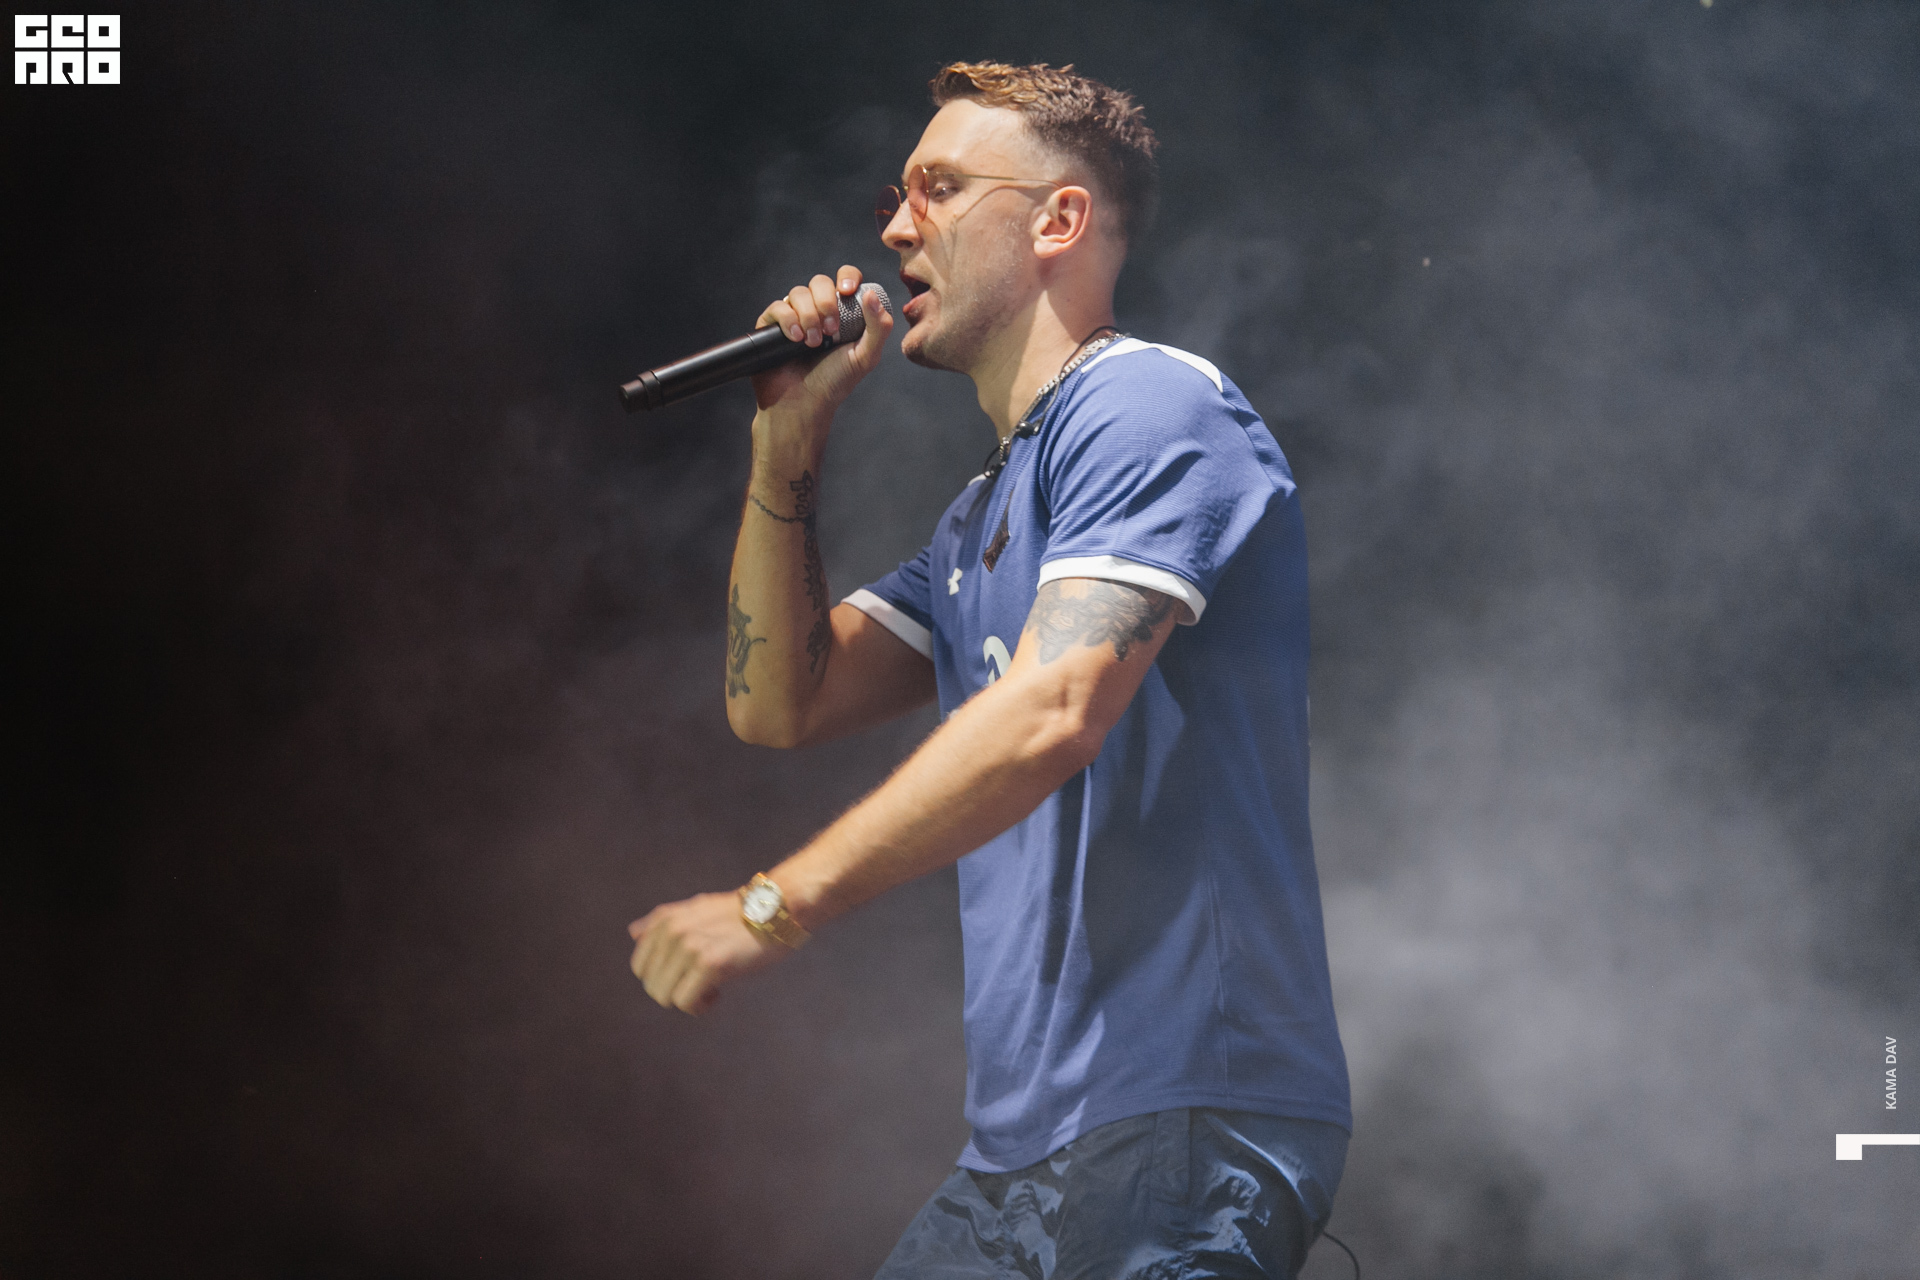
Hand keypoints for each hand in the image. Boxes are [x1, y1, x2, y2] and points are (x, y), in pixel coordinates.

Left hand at [627, 890, 791, 1014]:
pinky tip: (718, 992)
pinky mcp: (710, 963)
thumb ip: (662, 922)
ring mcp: (690, 946)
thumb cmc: (740, 914)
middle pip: (652, 986)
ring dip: (689, 999)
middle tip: (704, 979)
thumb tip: (633, 933)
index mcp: (665, 919)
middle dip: (676, 990)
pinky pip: (686, 1002)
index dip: (665, 977)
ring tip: (712, 985)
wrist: (779, 910)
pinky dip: (701, 1006)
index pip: (640, 967)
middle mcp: (672, 930)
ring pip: (665, 997)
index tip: (689, 971)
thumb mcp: (696, 909)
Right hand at [750, 265, 892, 417]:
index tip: (848, 292)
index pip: (845, 279)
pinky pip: (778, 307)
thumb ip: (879, 327)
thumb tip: (871, 294)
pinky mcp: (771, 325)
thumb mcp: (866, 356)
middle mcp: (816, 310)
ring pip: (798, 293)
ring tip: (813, 343)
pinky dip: (788, 320)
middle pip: (819, 281)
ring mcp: (793, 316)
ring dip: (809, 316)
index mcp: (842, 312)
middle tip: (831, 330)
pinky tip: (795, 339)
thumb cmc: (835, 382)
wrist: (802, 403)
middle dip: (826, 302)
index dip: (847, 277)